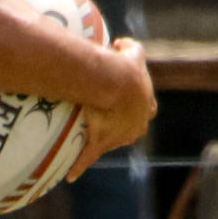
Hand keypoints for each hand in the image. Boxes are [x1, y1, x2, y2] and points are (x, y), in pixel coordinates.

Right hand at [68, 38, 154, 180]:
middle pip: (131, 128)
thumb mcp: (132, 52)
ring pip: (112, 142)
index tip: (126, 100)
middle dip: (123, 125)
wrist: (114, 83)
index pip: (146, 109)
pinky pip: (87, 158)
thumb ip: (130, 47)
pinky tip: (71, 175)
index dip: (136, 105)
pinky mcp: (100, 143)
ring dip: (103, 140)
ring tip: (88, 135)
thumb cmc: (125, 68)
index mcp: (146, 106)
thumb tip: (119, 43)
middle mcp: (136, 125)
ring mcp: (119, 137)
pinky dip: (78, 167)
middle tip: (107, 117)